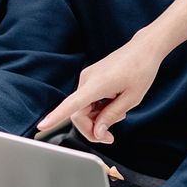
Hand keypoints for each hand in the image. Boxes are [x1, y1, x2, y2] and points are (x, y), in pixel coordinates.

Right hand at [38, 35, 164, 142]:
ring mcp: (87, 78)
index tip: (43, 125)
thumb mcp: (131, 99)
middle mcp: (87, 80)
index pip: (72, 104)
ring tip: (119, 112)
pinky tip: (113, 104)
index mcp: (96, 84)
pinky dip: (98, 108)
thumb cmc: (141, 70)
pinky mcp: (90, 78)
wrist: (144, 49)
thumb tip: (97, 132)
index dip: (56, 117)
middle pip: (78, 114)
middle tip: (110, 137)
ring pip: (83, 108)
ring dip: (97, 118)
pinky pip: (88, 100)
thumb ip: (111, 116)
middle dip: (92, 129)